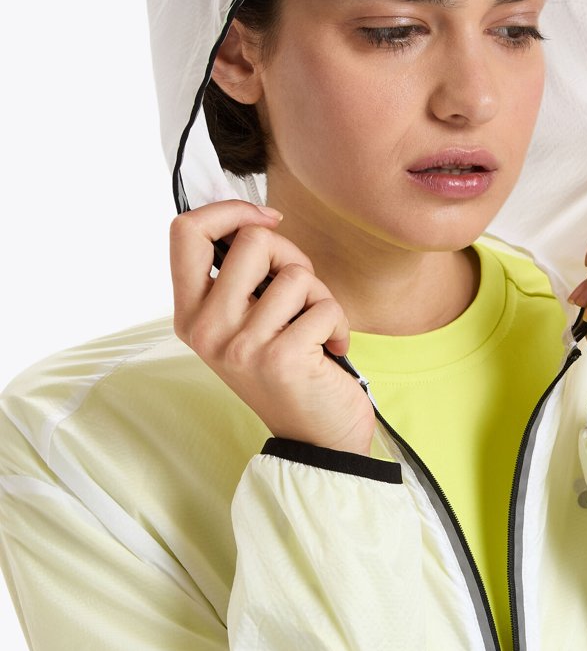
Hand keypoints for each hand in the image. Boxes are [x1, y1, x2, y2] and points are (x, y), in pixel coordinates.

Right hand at [170, 199, 375, 454]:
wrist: (315, 440)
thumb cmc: (286, 369)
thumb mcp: (246, 322)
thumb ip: (241, 277)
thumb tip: (257, 219)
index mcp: (190, 314)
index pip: (185, 232)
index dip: (230, 210)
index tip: (266, 220)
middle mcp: (205, 330)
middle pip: (253, 239)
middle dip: (291, 255)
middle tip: (299, 293)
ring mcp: (240, 346)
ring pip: (296, 272)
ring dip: (320, 295)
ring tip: (314, 329)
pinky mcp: (280, 358)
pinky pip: (325, 305)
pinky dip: (338, 323)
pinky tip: (331, 350)